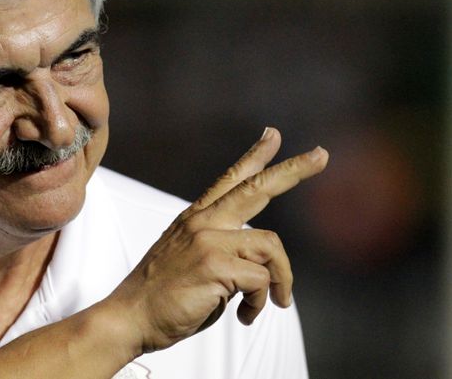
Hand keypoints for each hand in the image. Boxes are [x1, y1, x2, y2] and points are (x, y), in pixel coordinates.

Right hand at [105, 127, 327, 353]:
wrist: (129, 316)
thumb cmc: (162, 296)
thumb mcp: (192, 262)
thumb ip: (223, 252)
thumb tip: (260, 267)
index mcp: (196, 219)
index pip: (230, 180)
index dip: (254, 157)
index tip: (273, 135)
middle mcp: (203, 222)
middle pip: (257, 189)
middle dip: (294, 171)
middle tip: (321, 155)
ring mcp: (208, 240)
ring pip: (271, 246)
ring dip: (281, 279)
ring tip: (274, 301)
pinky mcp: (215, 265)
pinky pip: (261, 280)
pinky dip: (259, 303)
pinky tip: (245, 316)